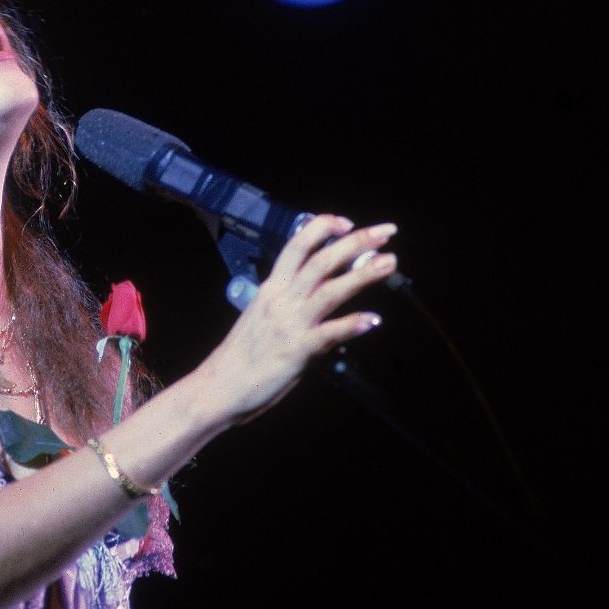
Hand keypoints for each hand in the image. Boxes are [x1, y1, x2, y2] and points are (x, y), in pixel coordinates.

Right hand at [199, 215, 397, 422]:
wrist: (219, 386)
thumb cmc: (240, 355)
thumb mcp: (262, 317)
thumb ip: (289, 304)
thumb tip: (318, 294)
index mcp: (271, 289)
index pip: (297, 246)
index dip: (323, 229)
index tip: (347, 223)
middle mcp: (281, 300)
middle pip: (321, 261)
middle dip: (356, 242)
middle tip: (386, 232)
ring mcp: (290, 324)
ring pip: (330, 290)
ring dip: (363, 275)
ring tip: (389, 263)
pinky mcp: (297, 350)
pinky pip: (329, 334)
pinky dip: (352, 325)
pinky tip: (374, 320)